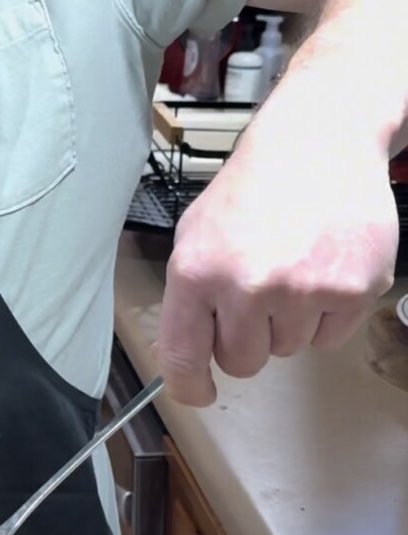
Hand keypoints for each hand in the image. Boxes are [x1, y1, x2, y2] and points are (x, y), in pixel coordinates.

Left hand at [157, 121, 397, 405]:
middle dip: (248, 337)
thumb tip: (187, 351)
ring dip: (289, 321)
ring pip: (288, 349)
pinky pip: (329, 339)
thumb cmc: (257, 185)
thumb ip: (190, 295)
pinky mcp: (350, 292)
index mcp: (197, 272)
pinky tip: (322, 269)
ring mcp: (302, 291)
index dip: (190, 385)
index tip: (199, 392)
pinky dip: (326, 314)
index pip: (183, 356)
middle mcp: (247, 287)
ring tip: (293, 266)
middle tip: (259, 292)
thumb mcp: (197, 232)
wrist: (321, 142)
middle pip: (242, 362)